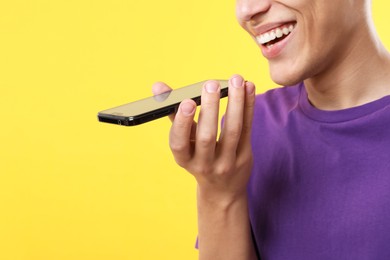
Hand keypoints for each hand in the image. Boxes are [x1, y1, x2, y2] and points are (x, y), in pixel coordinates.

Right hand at [152, 75, 255, 203]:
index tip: (187, 101)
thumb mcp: (185, 141)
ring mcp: (226, 162)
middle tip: (211, 84)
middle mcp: (204, 164)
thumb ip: (174, 113)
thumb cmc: (199, 157)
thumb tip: (158, 86)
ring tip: (236, 79)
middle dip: (209, 108)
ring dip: (235, 103)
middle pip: (206, 137)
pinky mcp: (245, 157)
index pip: (179, 144)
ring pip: (232, 131)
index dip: (182, 123)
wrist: (222, 190)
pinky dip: (248, 106)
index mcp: (184, 159)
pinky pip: (248, 129)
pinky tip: (249, 87)